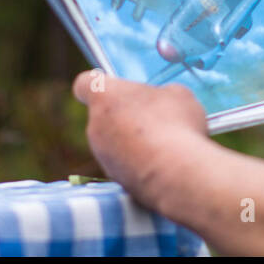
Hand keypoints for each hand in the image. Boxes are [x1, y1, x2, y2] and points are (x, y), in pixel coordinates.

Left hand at [72, 70, 208, 211]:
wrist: (175, 174)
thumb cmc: (174, 124)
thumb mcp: (178, 93)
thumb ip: (161, 94)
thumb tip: (162, 102)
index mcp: (104, 96)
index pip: (85, 83)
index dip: (98, 83)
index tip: (114, 87)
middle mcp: (95, 126)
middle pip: (104, 115)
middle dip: (126, 115)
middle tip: (155, 117)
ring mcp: (103, 156)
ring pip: (114, 142)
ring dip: (134, 141)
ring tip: (166, 143)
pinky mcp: (115, 180)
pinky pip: (126, 165)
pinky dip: (141, 163)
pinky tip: (165, 163)